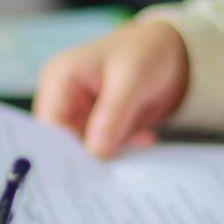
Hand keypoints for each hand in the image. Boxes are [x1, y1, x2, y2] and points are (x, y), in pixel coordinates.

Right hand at [34, 17, 189, 157]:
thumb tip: (95, 152)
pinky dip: (121, 150)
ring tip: (137, 147)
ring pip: (82, 151)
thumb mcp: (133, 79)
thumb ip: (113, 115)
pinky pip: (101, 150)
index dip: (64, 152)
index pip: (49, 125)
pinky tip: (144, 139)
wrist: (174, 52)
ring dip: (108, 156)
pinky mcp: (96, 126)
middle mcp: (62, 98)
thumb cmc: (148, 51)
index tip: (90, 171)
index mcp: (59, 78)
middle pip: (62, 142)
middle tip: (115, 170)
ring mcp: (79, 113)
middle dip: (88, 158)